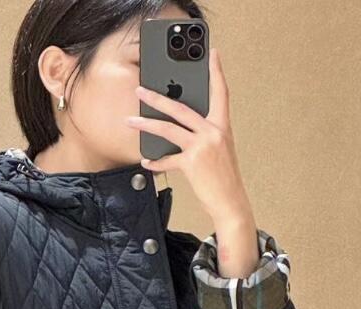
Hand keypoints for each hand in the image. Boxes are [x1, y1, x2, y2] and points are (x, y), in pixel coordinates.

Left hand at [126, 46, 256, 258]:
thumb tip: (178, 128)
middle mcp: (213, 132)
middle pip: (181, 108)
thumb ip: (203, 135)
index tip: (213, 55)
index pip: (221, 93)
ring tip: (131, 121)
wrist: (230, 202)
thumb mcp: (219, 151)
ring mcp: (202, 147)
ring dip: (146, 124)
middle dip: (157, 98)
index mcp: (222, 127)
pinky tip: (146, 160)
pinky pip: (168, 159)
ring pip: (169, 129)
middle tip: (141, 90)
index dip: (217, 72)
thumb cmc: (223, 178)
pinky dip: (156, 161)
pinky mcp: (192, 163)